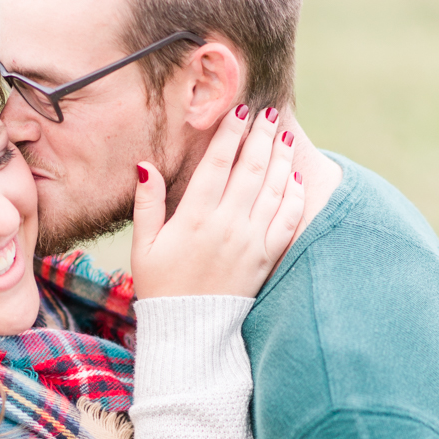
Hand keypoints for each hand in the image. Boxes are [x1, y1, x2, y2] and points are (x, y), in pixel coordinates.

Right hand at [132, 104, 303, 299]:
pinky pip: (288, 218)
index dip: (230, 132)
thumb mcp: (144, 246)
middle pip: (251, 168)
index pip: (217, 163)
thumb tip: (144, 165)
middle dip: (261, 135)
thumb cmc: (161, 286)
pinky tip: (295, 178)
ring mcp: (251, 241)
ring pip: (274, 188)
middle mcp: (227, 225)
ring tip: (284, 135)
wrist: (190, 330)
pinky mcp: (267, 257)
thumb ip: (147, 203)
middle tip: (269, 111)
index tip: (240, 108)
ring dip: (281, 158)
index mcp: (194, 218)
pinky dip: (295, 194)